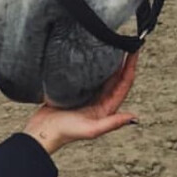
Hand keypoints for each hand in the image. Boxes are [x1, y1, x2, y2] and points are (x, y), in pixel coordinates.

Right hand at [22, 52, 137, 155]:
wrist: (42, 130)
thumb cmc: (64, 132)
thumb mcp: (91, 129)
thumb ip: (112, 123)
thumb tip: (133, 117)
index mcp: (106, 108)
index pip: (124, 84)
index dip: (131, 68)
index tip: (134, 52)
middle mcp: (100, 101)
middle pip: (117, 77)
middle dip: (124, 62)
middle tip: (128, 43)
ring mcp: (88, 94)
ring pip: (104, 74)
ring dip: (110, 61)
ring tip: (115, 46)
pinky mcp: (76, 90)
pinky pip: (89, 74)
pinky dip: (93, 64)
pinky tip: (93, 55)